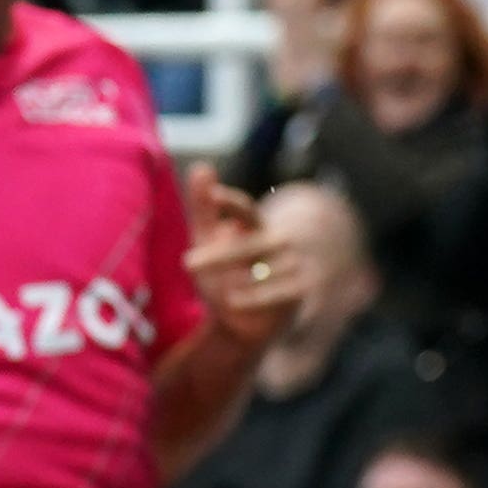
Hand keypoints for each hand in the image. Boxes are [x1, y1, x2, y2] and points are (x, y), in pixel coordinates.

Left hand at [183, 167, 300, 356]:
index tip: (213, 196)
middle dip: (220, 254)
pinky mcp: (300, 292)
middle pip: (252, 243)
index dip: (231, 203)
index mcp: (256, 226)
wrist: (243, 321)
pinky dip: (256, 298)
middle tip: (187, 263)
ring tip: (217, 289)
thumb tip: (202, 166)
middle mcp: (279, 242)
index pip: (246, 210)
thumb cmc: (224, 273)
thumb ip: (204, 208)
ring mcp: (293, 266)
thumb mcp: (208, 241)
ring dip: (238, 278)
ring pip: (266, 269)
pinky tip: (231, 301)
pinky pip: (280, 293)